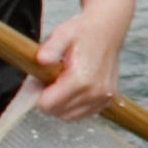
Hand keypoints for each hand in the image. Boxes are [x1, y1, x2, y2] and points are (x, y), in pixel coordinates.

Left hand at [31, 4, 130, 118]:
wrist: (108, 30)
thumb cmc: (83, 32)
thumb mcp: (63, 33)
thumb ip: (51, 48)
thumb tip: (41, 60)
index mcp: (82, 79)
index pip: (48, 105)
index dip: (38, 95)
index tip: (40, 80)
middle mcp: (96, 92)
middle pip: (58, 112)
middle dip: (50, 100)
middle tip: (50, 80)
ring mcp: (104, 97)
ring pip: (70, 116)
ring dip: (62, 104)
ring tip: (62, 84)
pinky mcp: (109, 100)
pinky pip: (83, 114)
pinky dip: (75, 106)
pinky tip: (74, 89)